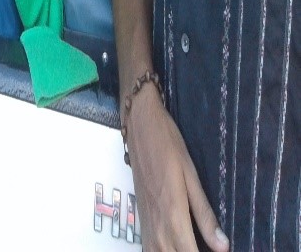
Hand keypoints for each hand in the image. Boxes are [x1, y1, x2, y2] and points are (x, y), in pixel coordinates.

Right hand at [127, 89, 228, 250]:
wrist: (139, 125)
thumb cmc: (168, 144)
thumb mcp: (191, 175)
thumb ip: (205, 214)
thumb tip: (224, 246)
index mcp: (173, 215)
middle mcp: (157, 226)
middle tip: (207, 246)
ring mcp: (146, 224)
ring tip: (192, 245)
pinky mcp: (140, 219)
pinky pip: (148, 249)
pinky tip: (173, 247)